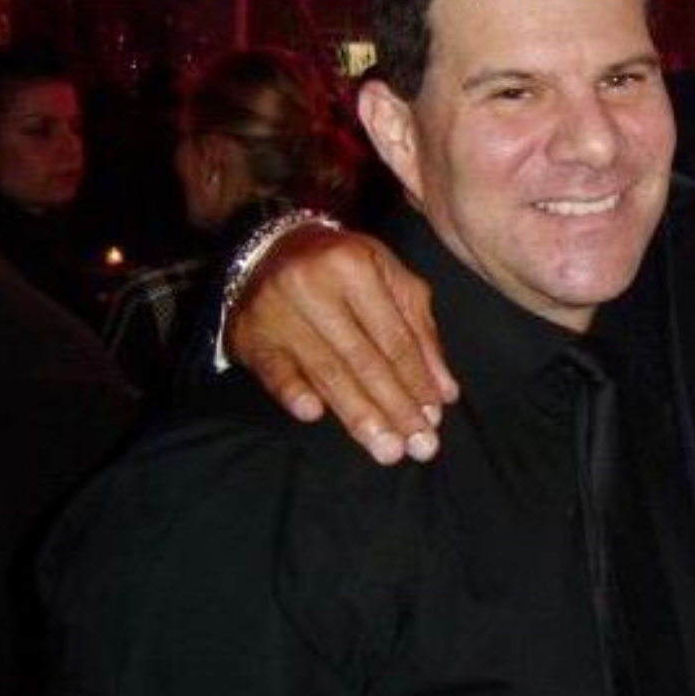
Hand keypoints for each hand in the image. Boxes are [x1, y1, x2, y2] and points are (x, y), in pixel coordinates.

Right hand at [226, 225, 458, 463]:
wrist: (274, 245)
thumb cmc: (345, 266)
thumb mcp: (390, 279)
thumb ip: (419, 331)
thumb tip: (445, 391)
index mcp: (354, 266)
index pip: (393, 336)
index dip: (416, 379)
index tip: (435, 417)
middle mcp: (313, 286)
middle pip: (362, 359)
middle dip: (395, 407)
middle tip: (419, 447)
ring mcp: (277, 310)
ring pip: (325, 371)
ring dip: (359, 415)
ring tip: (387, 449)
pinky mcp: (250, 332)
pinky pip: (272, 368)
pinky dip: (293, 392)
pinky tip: (313, 415)